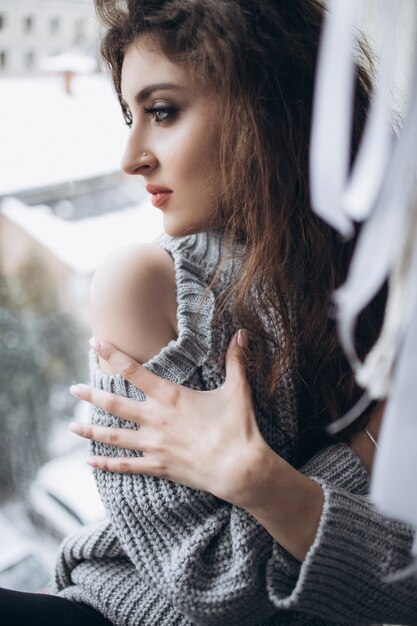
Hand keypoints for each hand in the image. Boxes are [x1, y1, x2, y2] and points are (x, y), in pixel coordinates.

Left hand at [69, 331, 271, 506]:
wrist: (239, 469)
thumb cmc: (238, 427)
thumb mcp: (237, 389)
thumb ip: (235, 360)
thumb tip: (243, 333)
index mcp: (170, 397)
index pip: (132, 370)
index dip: (111, 355)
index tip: (94, 343)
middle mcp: (155, 419)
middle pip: (114, 404)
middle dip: (91, 395)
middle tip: (72, 389)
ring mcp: (153, 445)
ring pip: (113, 436)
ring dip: (90, 430)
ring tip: (71, 426)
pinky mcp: (158, 466)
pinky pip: (126, 466)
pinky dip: (107, 464)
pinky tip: (91, 462)